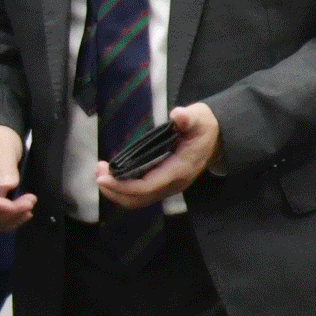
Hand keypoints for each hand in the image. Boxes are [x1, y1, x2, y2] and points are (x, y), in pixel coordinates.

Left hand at [97, 103, 220, 209]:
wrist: (217, 139)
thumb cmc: (204, 128)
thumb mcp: (199, 118)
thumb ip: (188, 117)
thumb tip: (177, 115)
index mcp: (179, 170)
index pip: (146, 186)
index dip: (122, 185)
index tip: (103, 176)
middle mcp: (172, 184)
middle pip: (137, 199)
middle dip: (114, 190)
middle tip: (98, 171)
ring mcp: (168, 187)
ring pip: (136, 200)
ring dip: (116, 191)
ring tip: (102, 173)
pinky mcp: (163, 185)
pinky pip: (139, 195)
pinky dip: (123, 189)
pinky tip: (114, 176)